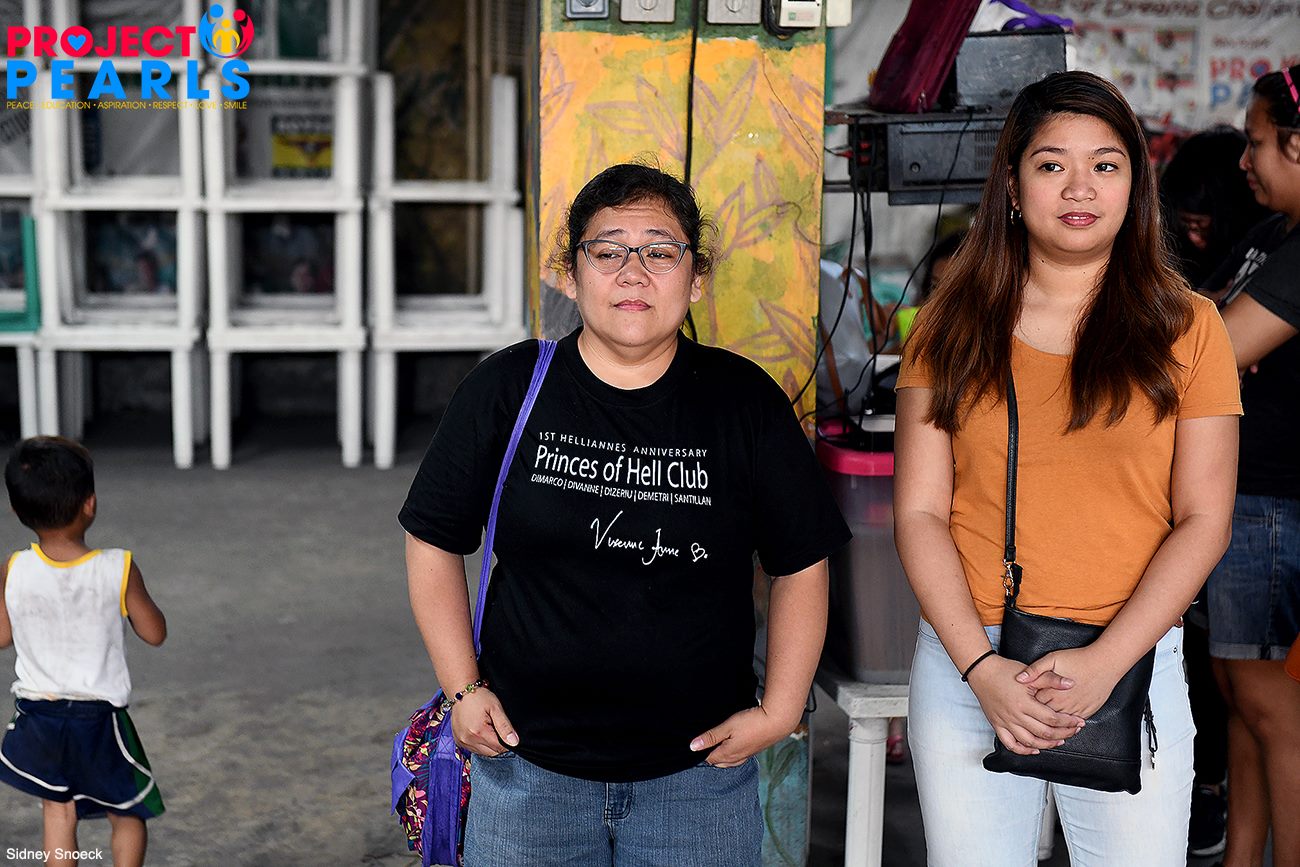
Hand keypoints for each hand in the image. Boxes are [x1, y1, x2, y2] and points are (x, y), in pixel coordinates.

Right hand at [450, 687, 518, 756]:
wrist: (460, 690)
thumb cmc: (479, 697)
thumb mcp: (496, 708)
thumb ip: (505, 726)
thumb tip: (514, 742)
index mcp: (479, 732)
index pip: (500, 749)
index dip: (506, 741)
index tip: (504, 729)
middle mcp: (468, 740)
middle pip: (492, 753)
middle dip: (497, 743)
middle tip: (495, 726)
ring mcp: (462, 742)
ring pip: (483, 753)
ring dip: (488, 744)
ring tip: (486, 727)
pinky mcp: (459, 742)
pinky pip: (474, 749)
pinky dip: (479, 743)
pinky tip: (479, 731)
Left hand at [689, 705, 794, 766]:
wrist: (777, 722)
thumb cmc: (751, 722)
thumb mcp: (727, 727)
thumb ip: (710, 737)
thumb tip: (692, 747)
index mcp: (728, 754)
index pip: (709, 759)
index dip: (701, 753)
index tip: (696, 745)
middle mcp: (737, 758)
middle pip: (718, 762)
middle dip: (710, 756)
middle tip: (703, 746)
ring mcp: (747, 755)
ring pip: (729, 761)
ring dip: (721, 756)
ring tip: (716, 747)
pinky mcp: (754, 750)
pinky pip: (739, 758)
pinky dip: (732, 755)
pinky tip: (733, 747)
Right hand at [967, 655, 1086, 755]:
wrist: (982, 671)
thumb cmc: (1005, 671)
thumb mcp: (1030, 672)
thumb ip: (1051, 679)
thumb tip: (1071, 683)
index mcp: (1024, 703)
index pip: (1052, 718)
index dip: (1068, 722)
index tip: (1078, 721)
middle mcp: (1015, 716)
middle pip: (1044, 733)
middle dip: (1063, 734)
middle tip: (1074, 731)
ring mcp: (1006, 722)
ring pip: (1030, 742)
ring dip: (1047, 744)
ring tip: (1059, 740)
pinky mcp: (997, 725)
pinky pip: (1010, 744)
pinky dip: (1023, 750)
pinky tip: (1034, 749)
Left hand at [1017, 646, 1122, 718]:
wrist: (1105, 664)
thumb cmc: (1078, 659)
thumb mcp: (1052, 658)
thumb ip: (1035, 670)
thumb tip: (1019, 679)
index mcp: (1052, 691)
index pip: (1033, 705)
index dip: (1027, 704)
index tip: (1022, 704)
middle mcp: (1063, 703)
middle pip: (1044, 717)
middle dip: (1036, 718)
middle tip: (1029, 718)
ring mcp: (1075, 709)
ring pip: (1059, 724)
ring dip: (1052, 725)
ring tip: (1042, 725)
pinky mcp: (1086, 712)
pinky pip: (1074, 724)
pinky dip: (1067, 726)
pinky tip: (1061, 726)